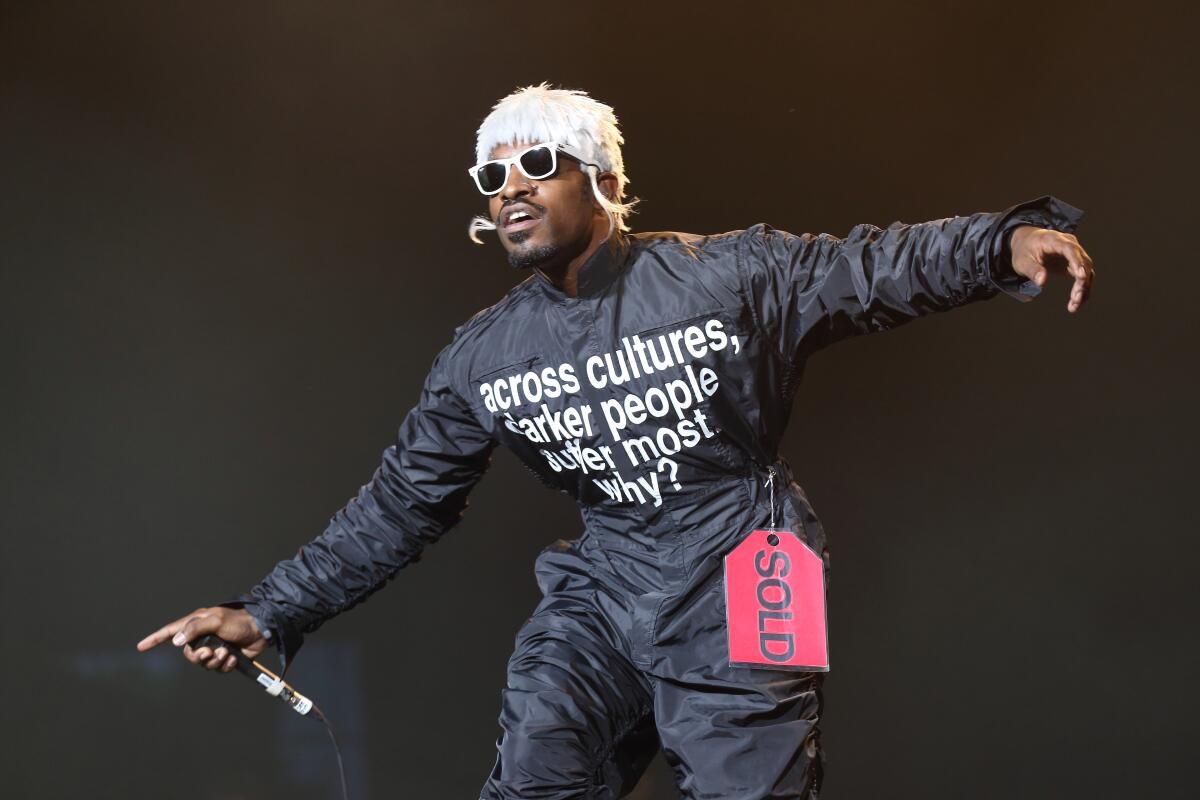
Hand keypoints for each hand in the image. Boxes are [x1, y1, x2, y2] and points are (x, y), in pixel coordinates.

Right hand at [137, 606, 267, 672]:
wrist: (262, 629)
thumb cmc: (239, 620)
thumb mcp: (216, 620)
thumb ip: (195, 628)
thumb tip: (176, 642)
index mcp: (197, 624)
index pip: (171, 632)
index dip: (155, 639)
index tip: (141, 647)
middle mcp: (203, 636)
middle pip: (188, 654)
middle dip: (199, 656)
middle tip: (211, 651)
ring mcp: (214, 647)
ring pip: (204, 664)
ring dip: (215, 660)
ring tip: (226, 651)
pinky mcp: (225, 657)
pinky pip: (218, 668)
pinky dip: (225, 664)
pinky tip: (233, 657)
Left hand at [1009, 225, 1095, 312]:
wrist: (1027, 242)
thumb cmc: (1024, 250)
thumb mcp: (1022, 261)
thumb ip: (1032, 270)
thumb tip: (1042, 282)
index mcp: (1055, 240)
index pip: (1070, 249)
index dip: (1077, 262)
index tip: (1081, 276)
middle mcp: (1069, 244)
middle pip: (1083, 262)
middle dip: (1082, 282)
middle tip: (1075, 299)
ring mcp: (1074, 254)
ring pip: (1087, 271)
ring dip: (1083, 289)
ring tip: (1074, 306)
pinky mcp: (1074, 263)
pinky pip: (1083, 277)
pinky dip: (1081, 289)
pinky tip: (1075, 303)